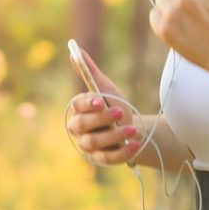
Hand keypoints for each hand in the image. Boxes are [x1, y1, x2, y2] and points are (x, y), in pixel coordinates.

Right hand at [65, 47, 141, 165]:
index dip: (88, 104)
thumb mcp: (106, 89)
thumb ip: (89, 72)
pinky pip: (109, 158)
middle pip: (83, 126)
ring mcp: (88, 147)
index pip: (77, 107)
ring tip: (132, 130)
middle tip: (120, 112)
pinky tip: (135, 145)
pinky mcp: (101, 160)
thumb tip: (74, 49)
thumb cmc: (114, 106)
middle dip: (101, 119)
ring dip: (114, 136)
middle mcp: (78, 130)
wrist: (131, 129)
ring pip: (95, 143)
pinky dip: (122, 152)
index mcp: (78, 111)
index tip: (100, 100)